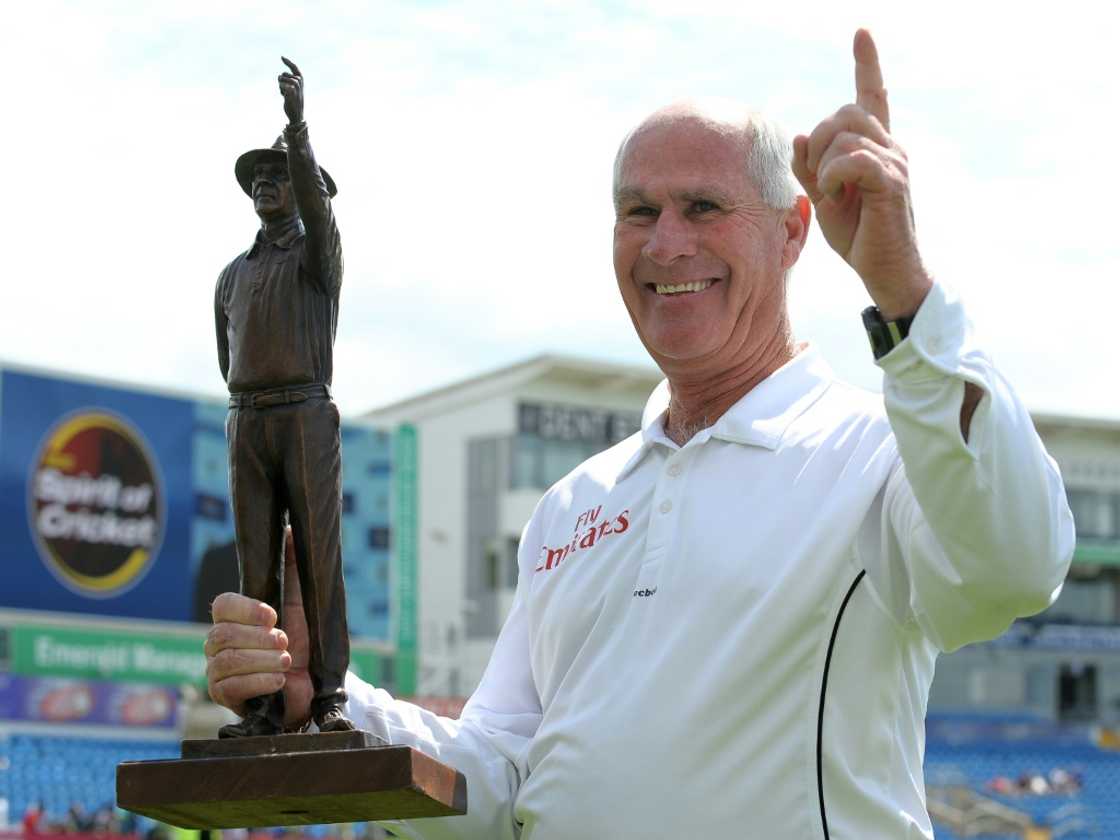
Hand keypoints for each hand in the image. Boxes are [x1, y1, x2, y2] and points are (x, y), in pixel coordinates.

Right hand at [206, 528, 312, 726]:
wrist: (311, 687)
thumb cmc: (302, 643)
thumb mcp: (302, 605)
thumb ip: (294, 570)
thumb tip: (289, 529)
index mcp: (235, 617)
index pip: (222, 604)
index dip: (246, 609)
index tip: (273, 615)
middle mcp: (218, 641)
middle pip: (223, 635)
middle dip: (260, 640)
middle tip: (285, 642)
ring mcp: (216, 670)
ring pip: (228, 661)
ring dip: (265, 661)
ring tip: (286, 662)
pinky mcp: (222, 697)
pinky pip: (231, 688)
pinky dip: (261, 683)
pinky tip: (279, 682)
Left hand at [278, 56, 304, 124]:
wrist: (297, 115)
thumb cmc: (294, 103)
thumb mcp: (293, 91)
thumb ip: (288, 83)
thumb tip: (279, 76)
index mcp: (301, 81)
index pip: (294, 68)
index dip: (288, 62)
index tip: (281, 57)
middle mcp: (299, 82)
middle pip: (284, 74)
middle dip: (281, 81)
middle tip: (286, 91)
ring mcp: (295, 86)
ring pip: (281, 78)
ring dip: (280, 86)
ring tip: (285, 94)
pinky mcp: (291, 91)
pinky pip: (281, 85)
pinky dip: (281, 91)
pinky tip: (285, 96)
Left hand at [791, 29, 930, 319]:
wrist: (885, 272)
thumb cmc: (859, 236)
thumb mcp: (824, 200)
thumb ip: (809, 169)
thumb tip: (799, 136)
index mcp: (875, 149)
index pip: (872, 96)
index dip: (867, 63)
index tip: (861, 30)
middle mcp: (890, 147)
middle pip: (844, 112)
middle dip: (819, 140)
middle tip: (820, 178)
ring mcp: (894, 162)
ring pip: (844, 133)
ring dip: (824, 163)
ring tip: (834, 192)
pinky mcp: (892, 181)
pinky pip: (851, 159)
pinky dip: (834, 175)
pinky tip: (837, 194)